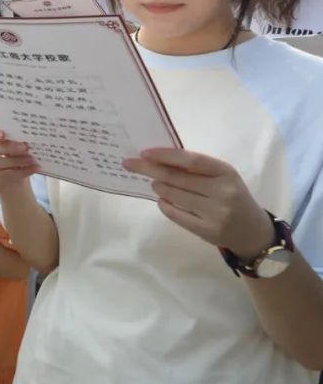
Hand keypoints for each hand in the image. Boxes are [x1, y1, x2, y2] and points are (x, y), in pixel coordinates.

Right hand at [0, 125, 39, 193]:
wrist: (11, 178)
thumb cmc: (10, 154)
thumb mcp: (11, 144)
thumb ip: (13, 139)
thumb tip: (25, 139)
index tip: (3, 134)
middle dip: (7, 147)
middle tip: (25, 147)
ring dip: (13, 161)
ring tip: (30, 159)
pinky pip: (2, 176)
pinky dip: (20, 172)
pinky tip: (32, 169)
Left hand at [123, 149, 273, 258]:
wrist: (253, 231)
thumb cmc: (232, 196)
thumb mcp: (222, 176)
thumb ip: (197, 168)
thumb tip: (159, 158)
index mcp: (226, 172)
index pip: (191, 160)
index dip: (166, 155)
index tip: (144, 153)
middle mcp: (222, 191)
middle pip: (177, 178)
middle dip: (149, 169)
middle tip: (130, 164)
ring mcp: (215, 213)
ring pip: (173, 195)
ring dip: (158, 187)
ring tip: (154, 183)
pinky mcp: (207, 231)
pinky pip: (175, 214)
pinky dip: (164, 205)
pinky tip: (162, 200)